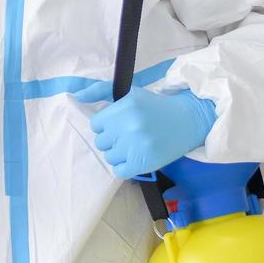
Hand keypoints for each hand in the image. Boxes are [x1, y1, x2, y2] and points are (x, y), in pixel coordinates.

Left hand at [76, 83, 216, 179]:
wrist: (188, 120)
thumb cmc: (154, 106)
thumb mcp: (129, 93)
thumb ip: (100, 91)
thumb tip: (76, 97)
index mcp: (125, 107)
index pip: (96, 124)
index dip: (106, 124)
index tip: (118, 123)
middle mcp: (130, 126)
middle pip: (101, 141)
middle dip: (112, 138)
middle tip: (128, 134)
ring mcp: (137, 146)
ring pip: (109, 157)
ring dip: (118, 153)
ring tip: (133, 145)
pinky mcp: (145, 163)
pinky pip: (119, 171)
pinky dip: (124, 167)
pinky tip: (134, 157)